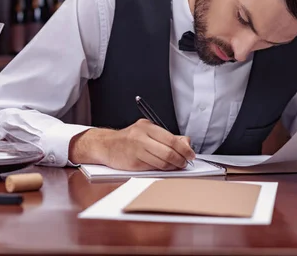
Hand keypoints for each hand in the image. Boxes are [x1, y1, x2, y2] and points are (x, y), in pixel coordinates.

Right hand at [69, 119, 195, 170]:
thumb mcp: (147, 131)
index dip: (184, 149)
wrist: (106, 145)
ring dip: (173, 166)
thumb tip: (186, 142)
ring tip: (177, 166)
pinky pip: (154, 168)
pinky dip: (163, 169)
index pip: (171, 139)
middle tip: (186, 162)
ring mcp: (137, 150)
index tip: (190, 154)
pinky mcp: (134, 163)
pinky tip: (166, 168)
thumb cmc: (129, 139)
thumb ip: (167, 136)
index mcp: (147, 127)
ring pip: (162, 162)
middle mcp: (141, 137)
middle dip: (181, 159)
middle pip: (168, 151)